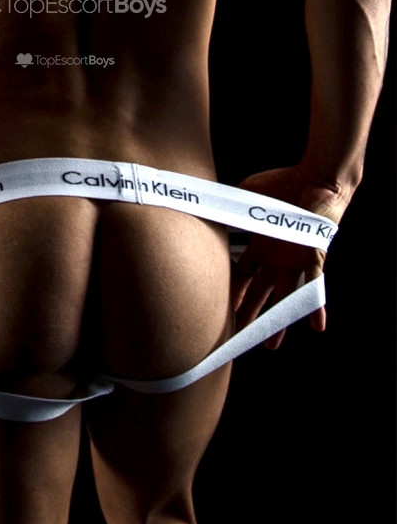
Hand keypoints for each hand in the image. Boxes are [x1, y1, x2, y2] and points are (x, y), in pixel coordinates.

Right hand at [231, 165, 346, 349]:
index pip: (242, 275)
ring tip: (270, 345)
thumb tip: (206, 206)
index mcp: (260, 246)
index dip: (233, 292)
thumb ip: (232, 205)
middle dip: (249, 314)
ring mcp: (294, 260)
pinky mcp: (312, 256)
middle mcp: (276, 258)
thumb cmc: (284, 184)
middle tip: (238, 336)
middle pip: (259, 293)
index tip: (222, 309)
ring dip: (279, 322)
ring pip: (284, 298)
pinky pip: (314, 285)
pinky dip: (316, 306)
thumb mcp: (248, 193)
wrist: (316, 177)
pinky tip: (317, 327)